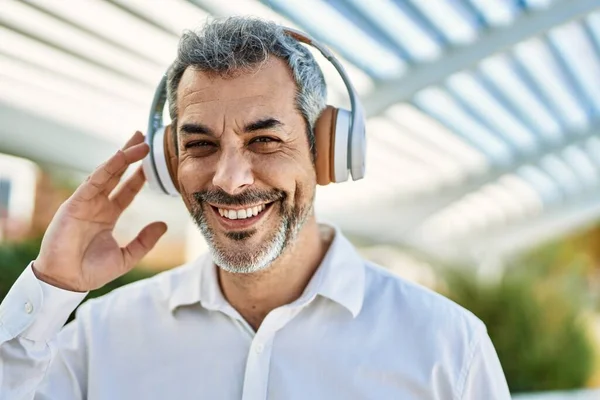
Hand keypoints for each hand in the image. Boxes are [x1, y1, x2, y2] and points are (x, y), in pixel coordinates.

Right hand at [33, 131, 167, 291]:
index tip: (153, 162)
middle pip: (116, 174)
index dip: (139, 175)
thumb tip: (164, 225)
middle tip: (144, 137)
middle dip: (130, 155)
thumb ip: (145, 241)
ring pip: (106, 172)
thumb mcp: (127, 256)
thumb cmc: (91, 272)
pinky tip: (121, 155)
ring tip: (139, 141)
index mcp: (107, 215)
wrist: (67, 282)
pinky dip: (108, 167)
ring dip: (123, 155)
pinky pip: (94, 180)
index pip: (127, 190)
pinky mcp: (75, 203)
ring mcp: (85, 202)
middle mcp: (96, 205)